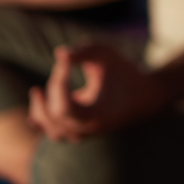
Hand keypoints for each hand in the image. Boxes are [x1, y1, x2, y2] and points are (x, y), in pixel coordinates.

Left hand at [28, 43, 168, 141]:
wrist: (145, 95)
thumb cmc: (126, 73)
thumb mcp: (108, 55)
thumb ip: (85, 51)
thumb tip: (59, 54)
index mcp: (98, 116)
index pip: (65, 109)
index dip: (58, 83)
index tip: (65, 61)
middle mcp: (89, 129)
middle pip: (55, 117)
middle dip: (53, 88)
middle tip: (63, 65)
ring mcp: (84, 132)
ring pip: (52, 131)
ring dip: (41, 111)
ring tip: (37, 91)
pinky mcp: (79, 129)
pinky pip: (55, 132)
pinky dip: (43, 120)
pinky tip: (39, 101)